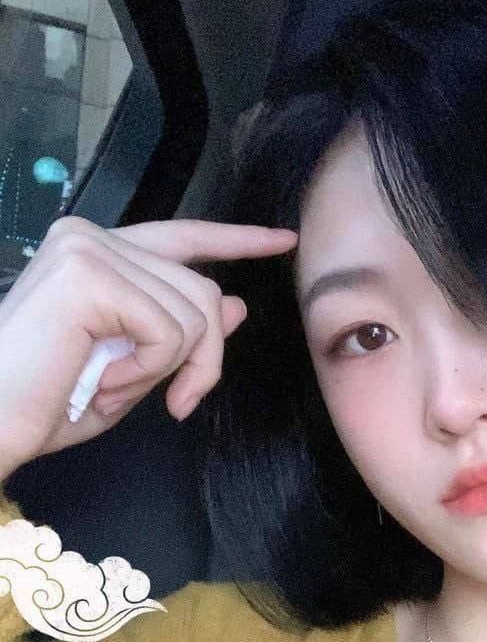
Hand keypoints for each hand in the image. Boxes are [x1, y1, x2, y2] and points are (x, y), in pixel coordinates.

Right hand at [0, 215, 296, 478]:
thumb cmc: (49, 404)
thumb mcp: (139, 369)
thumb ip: (184, 334)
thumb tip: (237, 303)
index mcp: (100, 256)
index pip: (184, 237)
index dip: (238, 241)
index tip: (283, 240)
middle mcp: (93, 237)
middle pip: (204, 290)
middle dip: (207, 358)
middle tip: (177, 402)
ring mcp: (89, 249)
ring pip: (197, 312)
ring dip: (175, 369)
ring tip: (117, 386)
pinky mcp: (90, 274)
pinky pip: (171, 330)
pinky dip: (151, 370)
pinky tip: (107, 380)